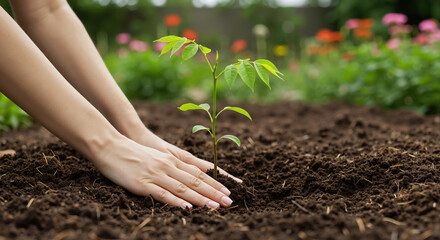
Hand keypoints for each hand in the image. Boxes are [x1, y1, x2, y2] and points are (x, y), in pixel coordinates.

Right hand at [92, 136, 233, 208]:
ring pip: (183, 188)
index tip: (227, 192)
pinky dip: (176, 201)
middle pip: (195, 181)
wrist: (110, 145)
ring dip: (201, 198)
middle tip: (229, 202)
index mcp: (171, 160)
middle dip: (214, 193)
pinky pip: (163, 194)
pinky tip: (187, 207)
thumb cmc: (133, 151)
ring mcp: (156, 174)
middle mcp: (168, 166)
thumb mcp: (157, 155)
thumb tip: (188, 173)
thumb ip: (172, 164)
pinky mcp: (143, 183)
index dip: (214, 184)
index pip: (198, 173)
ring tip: (215, 207)